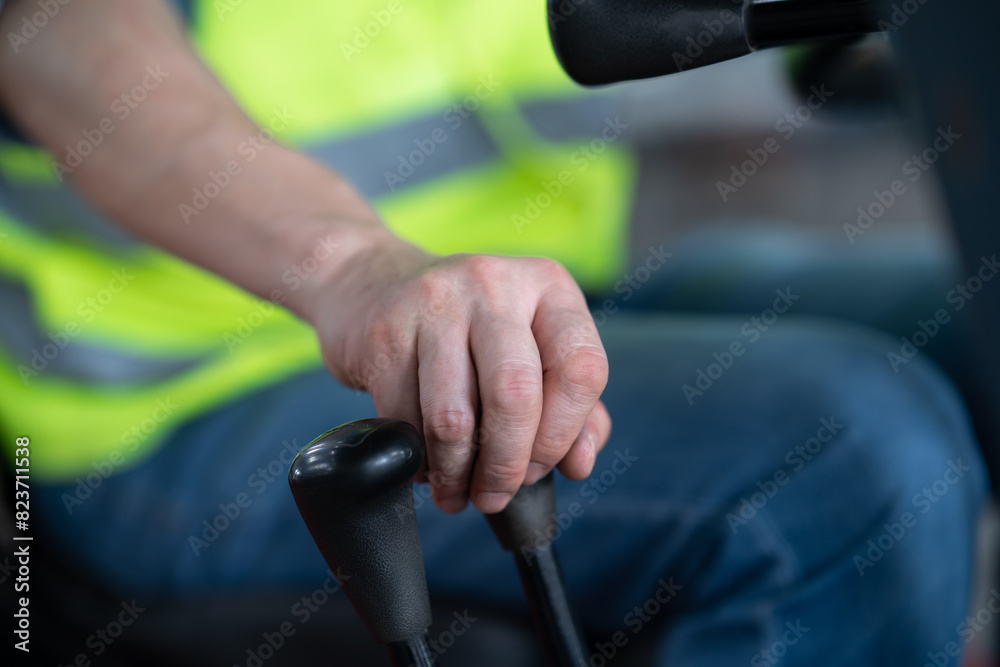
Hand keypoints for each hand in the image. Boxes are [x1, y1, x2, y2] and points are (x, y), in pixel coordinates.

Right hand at [312, 233, 610, 513]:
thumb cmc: (469, 331)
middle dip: (506, 463)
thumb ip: (571, 406)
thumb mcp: (532, 349)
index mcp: (548, 286)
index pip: (580, 368)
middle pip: (515, 394)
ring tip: (456, 492)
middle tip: (495, 494)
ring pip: (453, 416)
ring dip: (456, 471)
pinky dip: (417, 458)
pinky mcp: (385, 331)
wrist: (372, 283)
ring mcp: (435, 303)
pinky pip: (404, 418)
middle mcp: (494, 285)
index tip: (539, 467)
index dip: (563, 433)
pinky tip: (424, 463)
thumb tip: (578, 464)